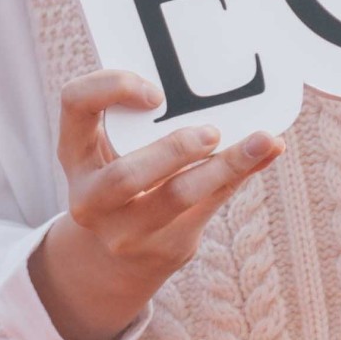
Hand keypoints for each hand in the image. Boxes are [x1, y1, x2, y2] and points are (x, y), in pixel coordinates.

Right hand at [29, 70, 282, 339]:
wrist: (112, 258)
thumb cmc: (123, 183)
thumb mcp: (116, 151)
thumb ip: (151, 118)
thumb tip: (221, 81)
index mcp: (75, 153)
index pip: (75, 104)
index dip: (111, 90)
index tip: (155, 94)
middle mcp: (91, 196)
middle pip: (125, 176)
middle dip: (172, 152)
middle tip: (211, 132)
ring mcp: (124, 231)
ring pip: (175, 198)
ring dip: (221, 168)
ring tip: (260, 142)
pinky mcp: (163, 249)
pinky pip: (207, 208)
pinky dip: (238, 176)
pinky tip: (266, 154)